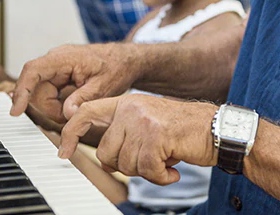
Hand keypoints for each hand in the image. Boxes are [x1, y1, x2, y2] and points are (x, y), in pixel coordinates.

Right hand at [9, 43, 141, 119]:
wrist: (126, 60)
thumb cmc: (117, 68)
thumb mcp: (103, 87)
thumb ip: (83, 99)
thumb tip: (66, 113)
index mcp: (63, 58)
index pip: (33, 71)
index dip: (21, 91)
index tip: (16, 111)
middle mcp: (55, 60)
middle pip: (36, 91)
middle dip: (51, 108)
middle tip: (73, 114)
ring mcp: (55, 68)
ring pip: (42, 95)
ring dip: (56, 108)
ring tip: (78, 107)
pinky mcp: (58, 76)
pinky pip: (50, 94)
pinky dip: (59, 104)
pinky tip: (75, 104)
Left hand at [58, 95, 218, 184]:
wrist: (216, 129)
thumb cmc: (182, 131)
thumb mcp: (147, 123)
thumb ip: (124, 134)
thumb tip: (105, 160)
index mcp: (126, 102)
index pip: (86, 112)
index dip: (71, 133)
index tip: (64, 152)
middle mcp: (131, 107)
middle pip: (106, 151)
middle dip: (126, 164)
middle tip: (149, 159)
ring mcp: (143, 121)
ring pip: (126, 164)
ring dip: (147, 171)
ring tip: (165, 159)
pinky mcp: (157, 136)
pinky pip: (147, 170)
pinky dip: (161, 177)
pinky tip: (173, 167)